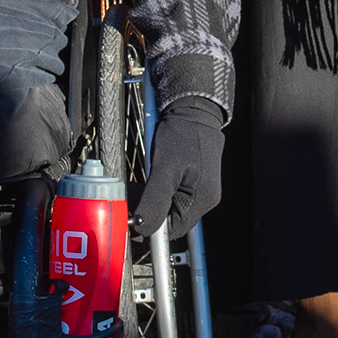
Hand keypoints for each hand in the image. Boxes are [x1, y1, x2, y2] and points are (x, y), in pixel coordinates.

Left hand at [137, 97, 225, 234]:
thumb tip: (143, 228)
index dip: (150, 227)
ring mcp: (201, 189)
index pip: (173, 229)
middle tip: (131, 198)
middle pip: (172, 219)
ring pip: (171, 207)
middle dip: (149, 212)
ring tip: (138, 187)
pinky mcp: (195, 181)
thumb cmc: (182, 134)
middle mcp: (206, 198)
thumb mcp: (164, 169)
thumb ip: (154, 200)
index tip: (131, 217)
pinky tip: (149, 182)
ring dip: (152, 201)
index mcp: (203, 199)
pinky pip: (174, 195)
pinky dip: (158, 192)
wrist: (193, 108)